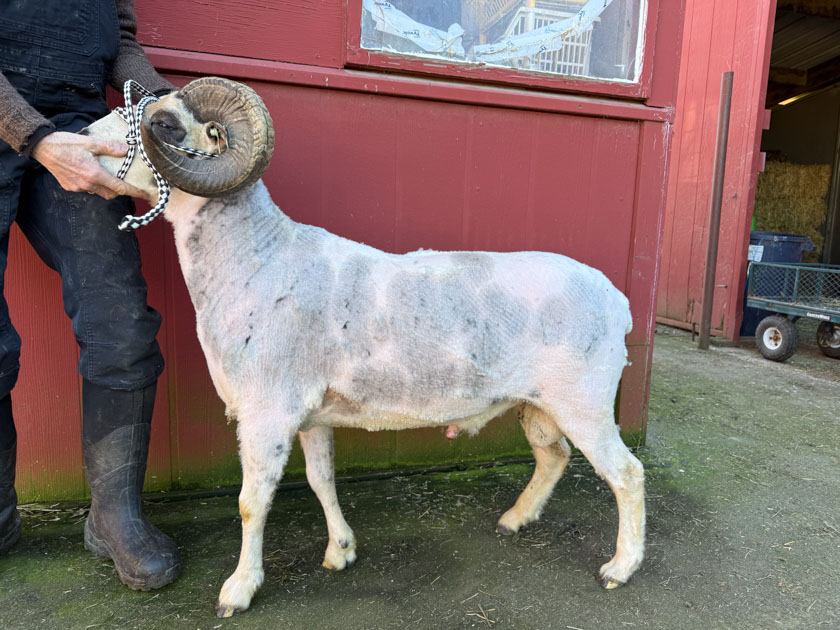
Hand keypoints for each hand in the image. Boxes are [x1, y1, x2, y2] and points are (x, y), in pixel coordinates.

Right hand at [30, 131, 150, 200]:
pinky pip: (86, 189)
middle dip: (118, 190)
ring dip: (104, 187)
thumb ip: (110, 147)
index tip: (144, 194)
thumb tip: (127, 149)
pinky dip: (92, 184)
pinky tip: (88, 173)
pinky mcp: (70, 187)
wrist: (43, 147)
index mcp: (95, 174)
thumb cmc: (66, 143)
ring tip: (104, 174)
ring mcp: (78, 187)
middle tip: (121, 180)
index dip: (134, 192)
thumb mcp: (91, 142)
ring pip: (98, 192)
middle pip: (111, 194)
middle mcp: (87, 184)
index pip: (120, 187)